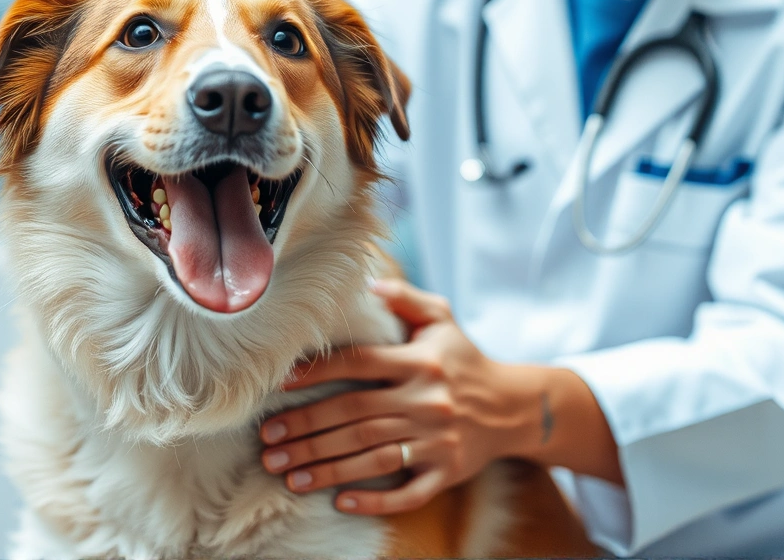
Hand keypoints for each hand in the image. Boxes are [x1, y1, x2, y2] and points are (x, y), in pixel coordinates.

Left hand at [258, 279, 620, 515]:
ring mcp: (437, 441)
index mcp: (419, 363)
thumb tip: (367, 282)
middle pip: (354, 416)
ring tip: (285, 472)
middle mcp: (426, 402)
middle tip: (268, 442)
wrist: (515, 407)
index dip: (316, 372)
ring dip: (325, 466)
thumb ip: (405, 297)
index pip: (358, 364)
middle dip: (306, 429)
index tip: (280, 384)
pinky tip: (340, 501)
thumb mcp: (442, 318)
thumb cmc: (465, 360)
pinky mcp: (447, 473)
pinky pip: (408, 492)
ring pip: (372, 456)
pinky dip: (375, 499)